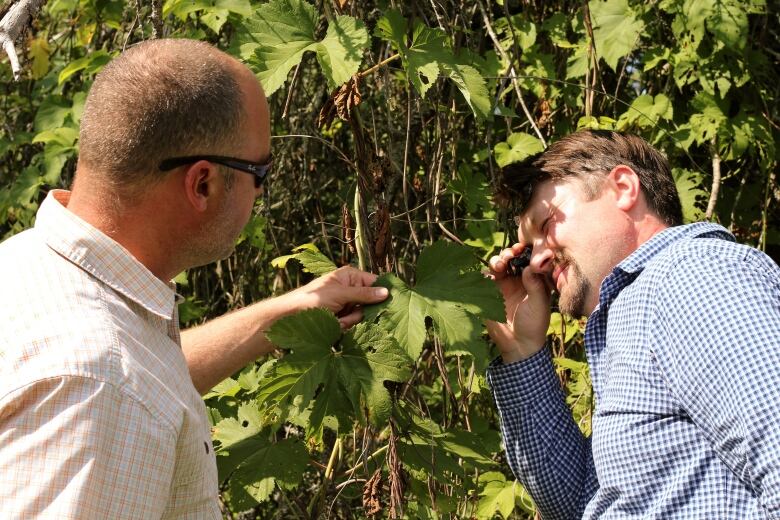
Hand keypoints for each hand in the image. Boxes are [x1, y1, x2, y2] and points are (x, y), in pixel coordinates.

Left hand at [286, 266, 388, 327]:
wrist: (291, 317)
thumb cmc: (312, 299)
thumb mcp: (340, 294)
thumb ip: (364, 294)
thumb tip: (387, 292)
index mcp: (350, 276)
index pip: (375, 282)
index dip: (383, 292)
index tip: (391, 302)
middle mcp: (351, 288)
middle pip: (371, 302)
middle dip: (359, 311)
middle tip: (347, 313)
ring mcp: (347, 304)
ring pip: (362, 315)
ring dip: (350, 320)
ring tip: (336, 320)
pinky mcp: (342, 317)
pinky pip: (353, 323)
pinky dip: (344, 326)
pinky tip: (334, 324)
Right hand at [486, 243, 551, 362]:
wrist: (517, 344)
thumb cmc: (533, 324)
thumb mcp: (538, 303)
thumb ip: (535, 284)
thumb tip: (528, 266)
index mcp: (533, 279)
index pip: (528, 259)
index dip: (525, 251)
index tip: (522, 248)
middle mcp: (518, 279)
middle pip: (511, 258)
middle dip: (509, 253)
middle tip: (510, 255)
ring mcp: (503, 284)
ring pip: (497, 263)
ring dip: (498, 259)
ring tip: (499, 265)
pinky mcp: (489, 292)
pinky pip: (485, 276)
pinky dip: (486, 271)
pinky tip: (490, 274)